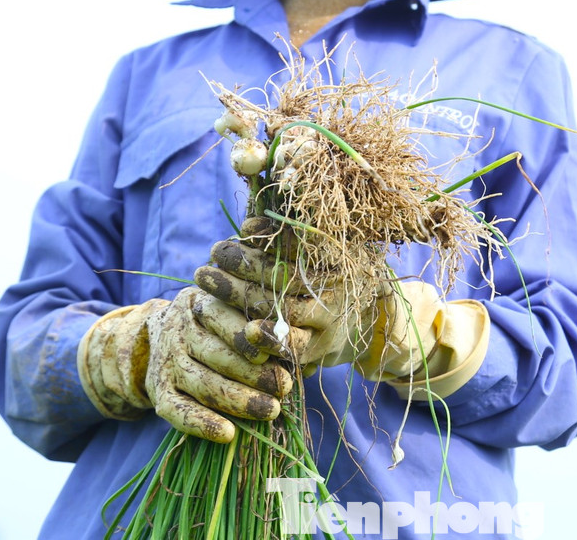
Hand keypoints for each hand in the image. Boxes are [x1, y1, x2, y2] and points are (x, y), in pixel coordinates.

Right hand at [77, 287, 293, 442]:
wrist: (154, 336)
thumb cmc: (213, 325)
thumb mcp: (229, 310)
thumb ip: (256, 324)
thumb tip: (298, 343)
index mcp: (198, 303)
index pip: (222, 316)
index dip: (251, 337)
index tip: (280, 352)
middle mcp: (178, 330)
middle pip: (215, 354)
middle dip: (252, 373)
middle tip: (284, 387)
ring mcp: (166, 361)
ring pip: (200, 382)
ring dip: (236, 400)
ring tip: (270, 411)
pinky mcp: (158, 390)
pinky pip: (175, 410)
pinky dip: (201, 424)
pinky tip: (227, 434)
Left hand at [194, 238, 445, 380]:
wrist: (369, 321)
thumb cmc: (333, 274)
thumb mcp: (325, 248)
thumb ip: (289, 238)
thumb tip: (249, 227)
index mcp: (337, 258)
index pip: (302, 243)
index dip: (271, 235)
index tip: (243, 228)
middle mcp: (334, 288)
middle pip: (285, 275)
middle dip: (246, 263)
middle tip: (215, 251)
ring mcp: (327, 320)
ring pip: (281, 308)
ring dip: (240, 294)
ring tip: (207, 278)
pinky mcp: (317, 349)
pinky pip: (289, 345)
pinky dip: (266, 339)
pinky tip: (244, 331)